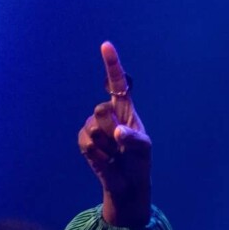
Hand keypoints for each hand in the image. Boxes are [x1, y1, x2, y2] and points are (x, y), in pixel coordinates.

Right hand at [77, 42, 151, 227]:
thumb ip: (134, 139)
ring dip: (108, 146)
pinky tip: (106, 160)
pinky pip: (88, 143)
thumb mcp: (143, 150)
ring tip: (115, 153)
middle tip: (121, 144)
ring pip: (94, 128)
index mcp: (125, 110)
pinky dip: (99, 155)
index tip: (106, 46)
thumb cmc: (138, 162)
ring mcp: (93, 126)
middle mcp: (107, 114)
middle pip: (101, 110)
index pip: (118, 84)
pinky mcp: (84, 141)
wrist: (127, 184)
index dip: (112, 65)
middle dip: (112, 129)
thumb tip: (118, 133)